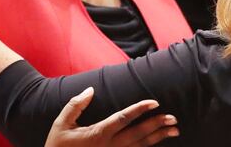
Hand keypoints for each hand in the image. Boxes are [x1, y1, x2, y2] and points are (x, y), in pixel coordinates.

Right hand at [45, 87, 179, 146]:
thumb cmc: (57, 146)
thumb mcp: (61, 124)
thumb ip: (75, 105)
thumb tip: (90, 89)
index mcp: (98, 134)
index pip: (124, 118)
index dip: (140, 109)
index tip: (155, 102)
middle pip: (138, 134)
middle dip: (157, 125)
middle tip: (173, 118)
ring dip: (158, 138)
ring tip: (174, 130)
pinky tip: (158, 143)